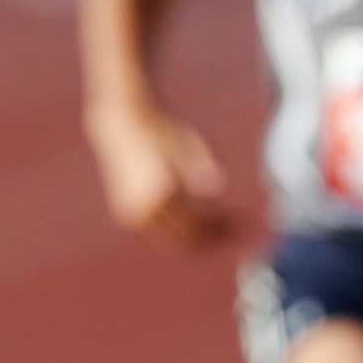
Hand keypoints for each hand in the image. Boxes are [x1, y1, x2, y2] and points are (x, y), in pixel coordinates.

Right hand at [84, 100, 233, 247]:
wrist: (120, 122)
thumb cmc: (160, 126)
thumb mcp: (187, 140)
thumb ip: (201, 167)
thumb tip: (218, 190)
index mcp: (159, 191)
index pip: (198, 224)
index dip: (223, 227)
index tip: (242, 223)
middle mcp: (143, 208)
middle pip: (187, 237)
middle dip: (213, 236)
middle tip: (236, 229)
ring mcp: (133, 214)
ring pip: (173, 240)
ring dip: (197, 236)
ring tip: (221, 226)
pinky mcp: (127, 214)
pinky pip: (160, 233)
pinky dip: (180, 230)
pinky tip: (198, 219)